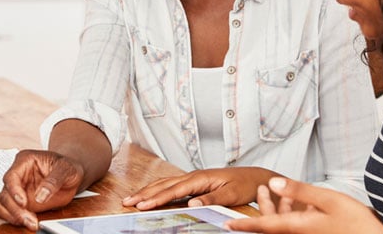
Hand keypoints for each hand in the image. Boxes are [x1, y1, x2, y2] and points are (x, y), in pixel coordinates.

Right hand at [0, 149, 84, 230]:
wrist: (71, 175)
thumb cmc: (67, 167)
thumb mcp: (66, 169)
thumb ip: (54, 180)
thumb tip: (41, 196)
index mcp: (25, 160)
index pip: (11, 176)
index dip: (14, 191)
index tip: (23, 203)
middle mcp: (17, 175)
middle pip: (5, 193)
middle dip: (15, 209)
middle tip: (29, 219)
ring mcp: (16, 189)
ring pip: (1, 203)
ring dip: (11, 216)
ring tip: (29, 222)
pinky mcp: (18, 202)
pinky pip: (6, 211)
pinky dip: (13, 218)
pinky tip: (27, 221)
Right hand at [122, 167, 274, 209]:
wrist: (255, 177)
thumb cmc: (245, 184)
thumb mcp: (231, 194)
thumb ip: (211, 199)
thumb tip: (191, 203)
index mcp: (200, 178)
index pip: (174, 190)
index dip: (156, 198)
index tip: (141, 205)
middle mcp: (194, 176)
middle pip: (164, 185)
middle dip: (144, 193)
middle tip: (126, 202)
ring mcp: (193, 178)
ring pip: (165, 184)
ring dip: (147, 191)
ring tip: (132, 199)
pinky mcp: (195, 182)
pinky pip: (171, 186)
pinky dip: (158, 190)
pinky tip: (151, 195)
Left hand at [224, 177, 382, 233]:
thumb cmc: (358, 224)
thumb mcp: (328, 200)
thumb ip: (300, 191)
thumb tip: (274, 183)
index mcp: (299, 227)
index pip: (264, 225)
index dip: (244, 224)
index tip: (227, 224)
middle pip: (273, 223)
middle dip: (263, 207)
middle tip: (257, 190)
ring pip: (285, 223)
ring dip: (277, 207)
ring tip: (269, 189)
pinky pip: (297, 225)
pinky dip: (292, 212)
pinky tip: (298, 202)